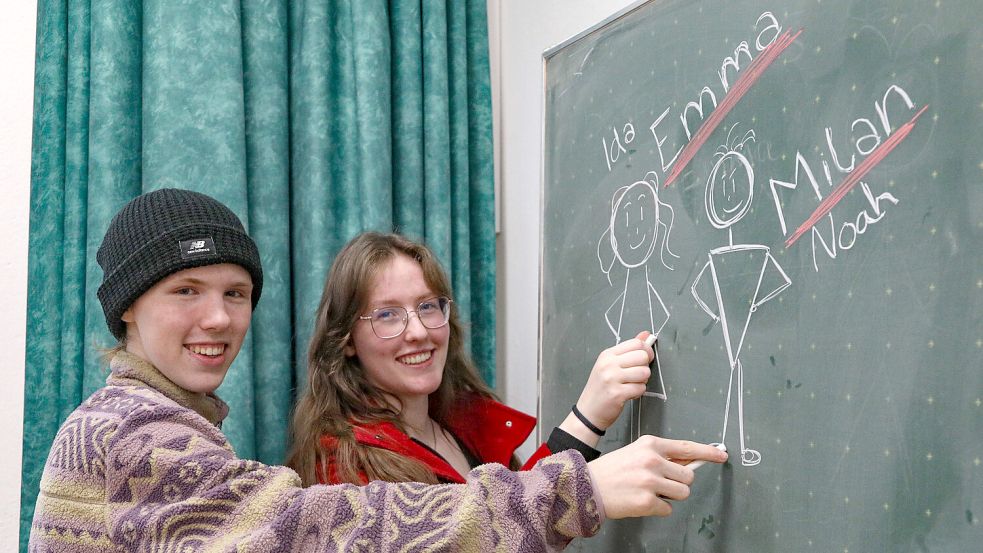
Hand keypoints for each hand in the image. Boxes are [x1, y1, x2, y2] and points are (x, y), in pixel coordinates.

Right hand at [574, 331, 653, 432]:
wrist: (588, 412)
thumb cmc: (601, 388)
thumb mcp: (610, 365)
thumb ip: (629, 349)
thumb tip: (646, 334)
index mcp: (607, 354)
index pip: (636, 343)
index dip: (646, 351)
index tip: (643, 360)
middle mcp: (608, 364)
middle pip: (643, 356)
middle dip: (645, 367)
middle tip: (636, 375)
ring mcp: (612, 378)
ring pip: (644, 373)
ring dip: (642, 381)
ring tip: (631, 385)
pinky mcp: (617, 393)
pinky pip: (641, 388)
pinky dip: (638, 392)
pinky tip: (628, 394)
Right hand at [586, 436, 727, 518]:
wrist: (586, 486)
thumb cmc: (613, 470)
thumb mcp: (637, 452)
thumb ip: (664, 456)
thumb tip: (691, 460)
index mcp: (650, 444)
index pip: (686, 447)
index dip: (707, 452)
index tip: (721, 455)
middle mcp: (652, 460)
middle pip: (688, 476)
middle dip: (678, 482)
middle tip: (659, 482)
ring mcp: (650, 481)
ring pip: (682, 493)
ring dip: (670, 496)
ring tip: (649, 491)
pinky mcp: (647, 502)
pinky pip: (668, 509)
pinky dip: (657, 508)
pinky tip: (640, 500)